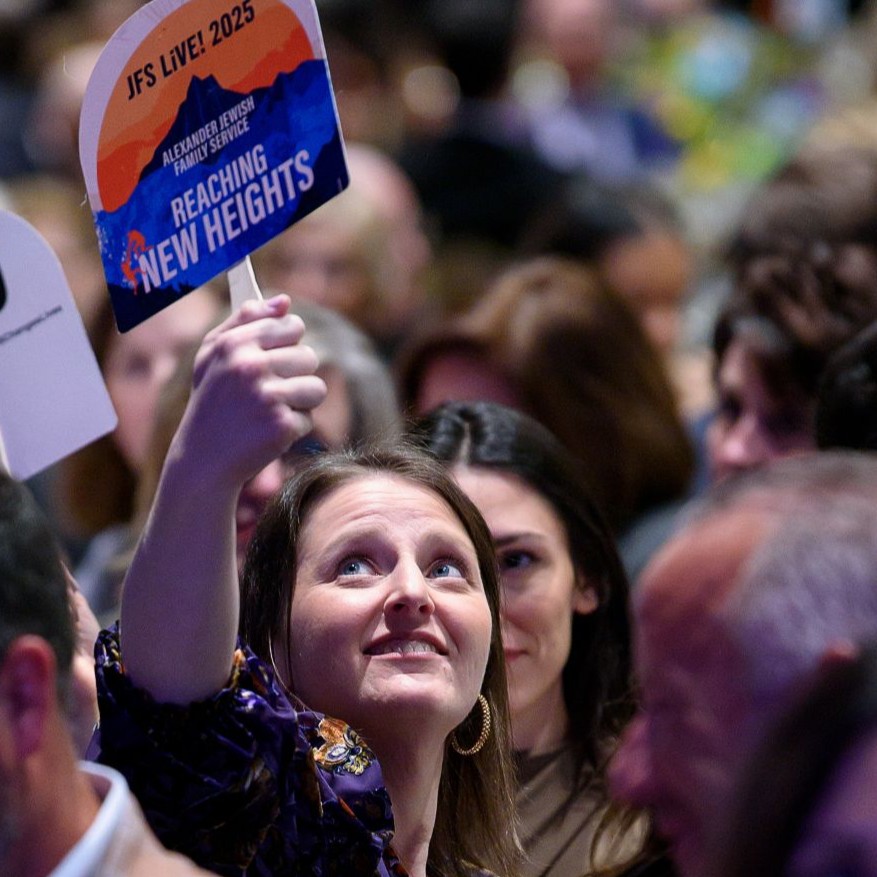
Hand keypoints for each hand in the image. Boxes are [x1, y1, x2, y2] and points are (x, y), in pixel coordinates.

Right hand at [173, 295, 326, 489]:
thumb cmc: (213, 402)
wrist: (203, 459)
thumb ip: (245, 320)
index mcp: (235, 343)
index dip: (288, 345)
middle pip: (309, 357)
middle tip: (269, 393)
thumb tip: (284, 300)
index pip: (292, 325)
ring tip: (272, 412)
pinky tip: (268, 433)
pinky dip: (293, 429)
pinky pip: (309, 419)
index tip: (273, 360)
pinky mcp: (282, 426)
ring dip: (300, 403)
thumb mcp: (214, 356)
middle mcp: (250, 366)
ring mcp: (267, 397)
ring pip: (316, 388)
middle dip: (296, 376)